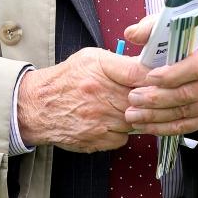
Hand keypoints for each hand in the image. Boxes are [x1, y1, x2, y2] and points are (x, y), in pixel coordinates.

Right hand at [17, 47, 148, 151]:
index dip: (154, 77)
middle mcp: (100, 94)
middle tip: (143, 96)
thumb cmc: (65, 80)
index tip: (160, 79)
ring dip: (134, 116)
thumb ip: (118, 61)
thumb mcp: (89, 59)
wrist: (36, 106)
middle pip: (141, 99)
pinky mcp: (97, 139)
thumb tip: (146, 66)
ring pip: (135, 120)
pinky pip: (123, 137)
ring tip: (120, 108)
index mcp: (99, 69)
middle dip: (146, 99)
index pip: (139, 72)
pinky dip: (121, 132)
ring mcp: (99, 119)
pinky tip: (110, 123)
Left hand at [121, 16, 197, 134]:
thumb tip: (131, 34)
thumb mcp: (179, 22)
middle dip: (159, 98)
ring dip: (159, 116)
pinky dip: (168, 127)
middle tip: (133, 98)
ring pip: (190, 112)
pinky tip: (149, 125)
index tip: (149, 78)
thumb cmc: (197, 34)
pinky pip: (192, 125)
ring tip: (134, 114)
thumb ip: (154, 27)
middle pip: (192, 92)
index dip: (174, 74)